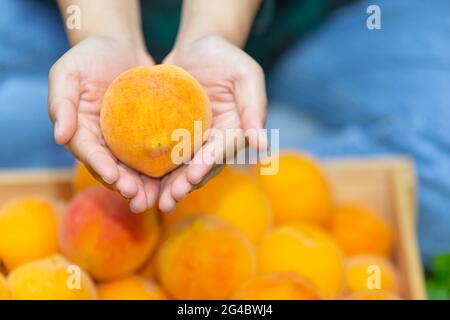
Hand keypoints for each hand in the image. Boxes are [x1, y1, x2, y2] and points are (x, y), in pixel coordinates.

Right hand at [48, 36, 158, 212]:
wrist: (119, 46)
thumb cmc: (89, 57)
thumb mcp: (68, 73)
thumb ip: (61, 103)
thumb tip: (59, 137)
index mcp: (81, 133)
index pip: (90, 154)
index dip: (101, 167)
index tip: (114, 178)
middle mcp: (103, 142)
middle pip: (113, 169)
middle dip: (125, 186)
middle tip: (140, 198)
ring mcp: (125, 141)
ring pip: (134, 169)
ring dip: (144, 186)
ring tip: (157, 199)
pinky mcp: (146, 135)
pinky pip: (154, 153)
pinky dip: (163, 167)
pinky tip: (177, 177)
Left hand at [158, 35, 266, 211]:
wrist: (197, 47)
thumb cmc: (225, 57)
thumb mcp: (246, 75)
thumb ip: (254, 108)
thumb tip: (263, 146)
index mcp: (234, 132)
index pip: (222, 151)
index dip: (208, 164)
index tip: (192, 175)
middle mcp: (214, 142)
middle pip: (201, 167)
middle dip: (185, 184)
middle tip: (169, 199)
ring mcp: (193, 141)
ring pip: (181, 168)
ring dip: (169, 186)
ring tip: (154, 202)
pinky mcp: (172, 135)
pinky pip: (163, 154)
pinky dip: (153, 170)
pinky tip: (139, 182)